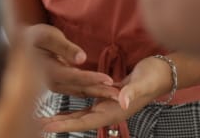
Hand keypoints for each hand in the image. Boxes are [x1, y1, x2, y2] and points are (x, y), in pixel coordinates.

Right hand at [25, 23, 118, 99]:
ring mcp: (55, 85)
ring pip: (80, 91)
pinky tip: (102, 90)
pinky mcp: (59, 84)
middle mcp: (52, 82)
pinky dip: (91, 90)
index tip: (108, 79)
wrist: (23, 43)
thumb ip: (64, 47)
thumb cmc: (35, 36)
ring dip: (98, 93)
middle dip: (100, 91)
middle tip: (118, 94)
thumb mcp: (48, 36)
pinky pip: (77, 90)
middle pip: (80, 88)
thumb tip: (81, 58)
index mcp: (48, 70)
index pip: (74, 77)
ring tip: (115, 94)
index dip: (92, 78)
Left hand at [38, 55, 171, 134]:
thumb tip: (122, 101)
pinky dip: (72, 110)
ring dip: (62, 118)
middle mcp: (109, 112)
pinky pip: (85, 107)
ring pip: (80, 116)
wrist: (162, 72)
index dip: (66, 124)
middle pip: (79, 121)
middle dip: (58, 123)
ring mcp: (107, 107)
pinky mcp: (106, 99)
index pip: (86, 121)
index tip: (48, 126)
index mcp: (115, 111)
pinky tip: (61, 110)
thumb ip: (133, 91)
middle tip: (36, 124)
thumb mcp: (144, 82)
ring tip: (43, 120)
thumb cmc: (155, 76)